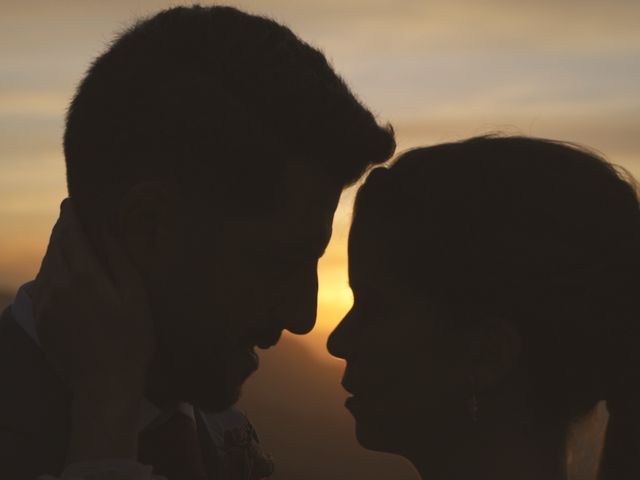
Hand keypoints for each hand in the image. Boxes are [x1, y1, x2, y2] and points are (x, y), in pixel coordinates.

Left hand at [33, 199, 154, 395]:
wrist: (103, 384)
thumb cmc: (130, 339)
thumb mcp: (134, 295)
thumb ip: (117, 259)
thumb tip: (105, 229)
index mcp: (83, 275)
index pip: (71, 233)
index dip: (71, 215)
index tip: (72, 201)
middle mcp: (57, 285)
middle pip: (54, 246)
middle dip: (63, 230)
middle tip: (74, 220)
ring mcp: (44, 304)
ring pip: (45, 264)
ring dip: (56, 250)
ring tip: (70, 244)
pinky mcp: (40, 320)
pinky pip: (41, 285)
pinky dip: (50, 271)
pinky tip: (62, 274)